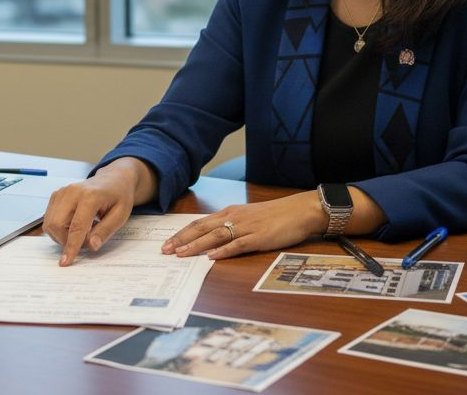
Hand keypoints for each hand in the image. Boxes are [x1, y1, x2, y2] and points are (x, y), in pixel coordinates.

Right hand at [42, 158, 153, 265]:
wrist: (113, 179)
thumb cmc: (118, 196)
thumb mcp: (121, 215)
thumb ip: (105, 231)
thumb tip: (91, 246)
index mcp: (90, 196)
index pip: (76, 226)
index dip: (71, 246)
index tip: (65, 262)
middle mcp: (72, 192)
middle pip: (57, 225)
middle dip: (66, 240)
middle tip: (85, 240)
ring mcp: (62, 192)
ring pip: (50, 223)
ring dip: (62, 234)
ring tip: (81, 230)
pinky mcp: (56, 195)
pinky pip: (49, 218)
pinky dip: (59, 227)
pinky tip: (74, 224)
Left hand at [161, 192, 327, 259]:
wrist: (301, 210)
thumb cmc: (276, 215)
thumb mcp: (249, 217)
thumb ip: (232, 225)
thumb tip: (212, 239)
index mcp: (231, 212)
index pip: (200, 222)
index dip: (182, 233)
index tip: (167, 243)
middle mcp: (235, 217)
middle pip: (202, 228)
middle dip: (182, 240)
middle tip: (165, 250)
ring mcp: (247, 227)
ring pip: (216, 236)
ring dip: (196, 246)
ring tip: (181, 254)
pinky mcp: (259, 237)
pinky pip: (238, 244)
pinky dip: (223, 250)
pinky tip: (211, 257)